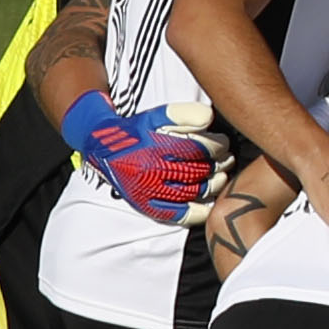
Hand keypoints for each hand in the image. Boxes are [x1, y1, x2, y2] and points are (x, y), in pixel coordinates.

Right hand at [64, 90, 220, 222]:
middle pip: (200, 170)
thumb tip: (209, 118)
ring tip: (222, 174)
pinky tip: (211, 203)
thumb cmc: (137, 130)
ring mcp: (150, 191)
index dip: (218, 145)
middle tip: (227, 158)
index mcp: (155, 147)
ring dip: (215, 184)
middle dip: (219, 163)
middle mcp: (152, 171)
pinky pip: (179, 215)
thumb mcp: (158, 115)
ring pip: (195, 191)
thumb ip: (184, 113)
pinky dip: (200, 211)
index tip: (223, 142)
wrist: (101, 147)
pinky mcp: (147, 206)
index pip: (200, 148)